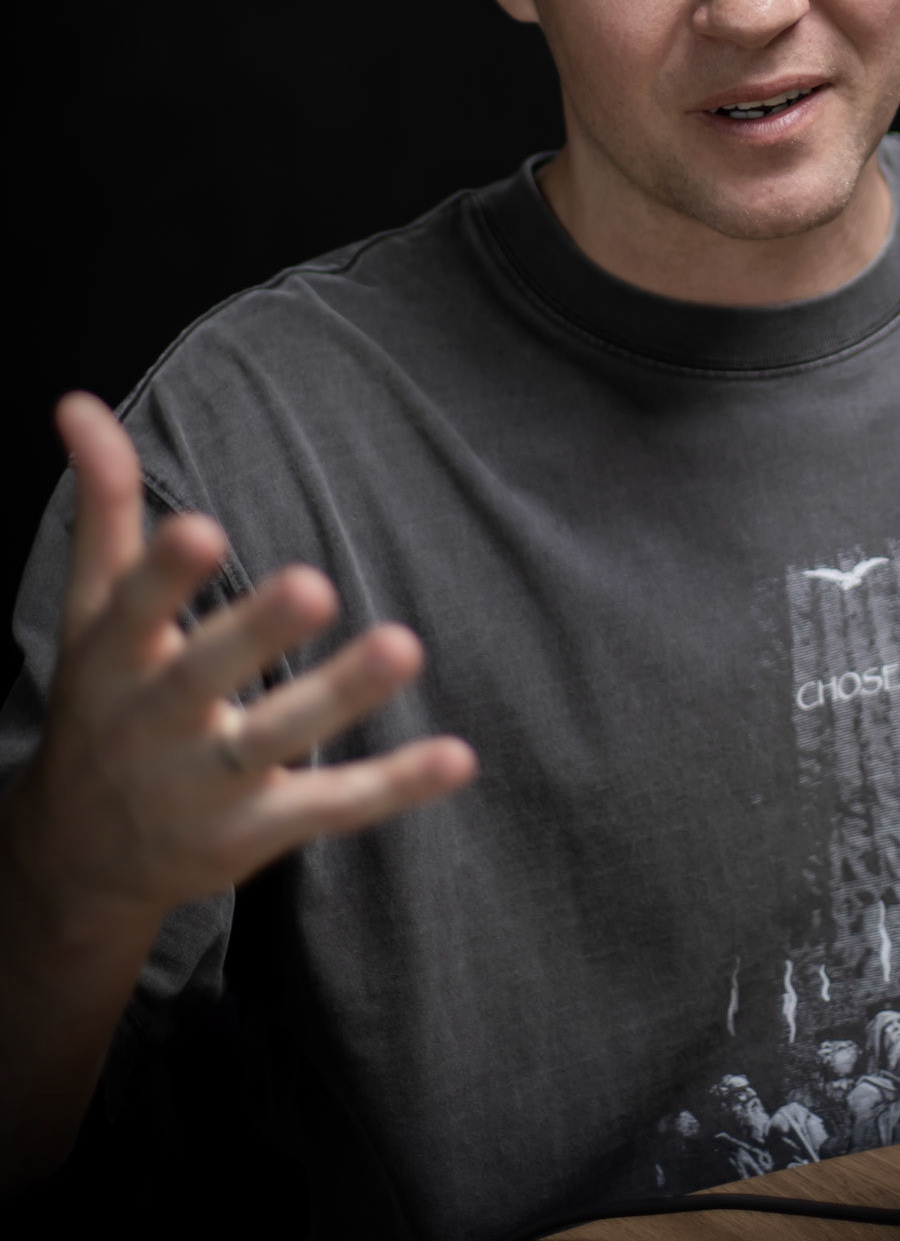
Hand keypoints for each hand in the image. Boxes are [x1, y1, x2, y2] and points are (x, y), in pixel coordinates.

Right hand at [9, 391, 476, 936]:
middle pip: (204, 676)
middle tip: (314, 584)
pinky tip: (458, 756)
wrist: (79, 858)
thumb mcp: (92, 610)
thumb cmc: (102, 702)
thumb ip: (104, 507)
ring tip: (406, 645)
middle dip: (255, 631)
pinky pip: (332, 807)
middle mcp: (156, 722)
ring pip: (278, 738)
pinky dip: (394, 786)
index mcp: (114, 658)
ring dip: (342, 695)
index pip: (134, 610)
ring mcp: (208, 784)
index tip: (201, 529)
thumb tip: (80, 403)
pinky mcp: (257, 831)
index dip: (164, 575)